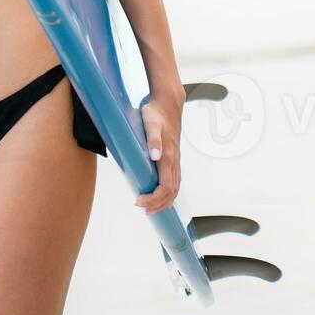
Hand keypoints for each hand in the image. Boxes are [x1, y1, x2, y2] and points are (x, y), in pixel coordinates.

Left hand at [134, 88, 183, 213]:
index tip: (139, 201)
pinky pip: (175, 181)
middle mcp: (174, 161)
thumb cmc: (156, 114)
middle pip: (172, 191)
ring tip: (150, 209)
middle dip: (158, 204)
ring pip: (175, 188)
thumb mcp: (150, 124)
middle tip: (143, 210)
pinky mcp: (174, 158)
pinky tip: (160, 196)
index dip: (154, 198)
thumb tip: (156, 156)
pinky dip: (169, 193)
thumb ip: (153, 140)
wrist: (168, 104)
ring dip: (164, 201)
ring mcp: (175, 160)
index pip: (166, 186)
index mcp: (169, 156)